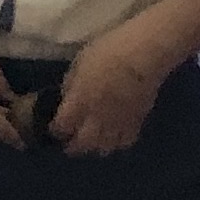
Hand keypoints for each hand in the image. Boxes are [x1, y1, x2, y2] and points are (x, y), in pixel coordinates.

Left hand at [50, 34, 167, 153]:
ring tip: (91, 140)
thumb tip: (68, 98)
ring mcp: (117, 124)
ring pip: (103, 149)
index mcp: (80, 100)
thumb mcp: (81, 61)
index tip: (54, 127)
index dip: (56, 130)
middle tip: (69, 142)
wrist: (144, 56)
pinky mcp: (136, 123)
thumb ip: (72, 83)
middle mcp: (97, 118)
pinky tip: (113, 136)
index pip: (63, 126)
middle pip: (82, 145)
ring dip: (93, 147)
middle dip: (73, 146)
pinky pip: (124, 143)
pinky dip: (116, 143)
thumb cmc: (109, 50)